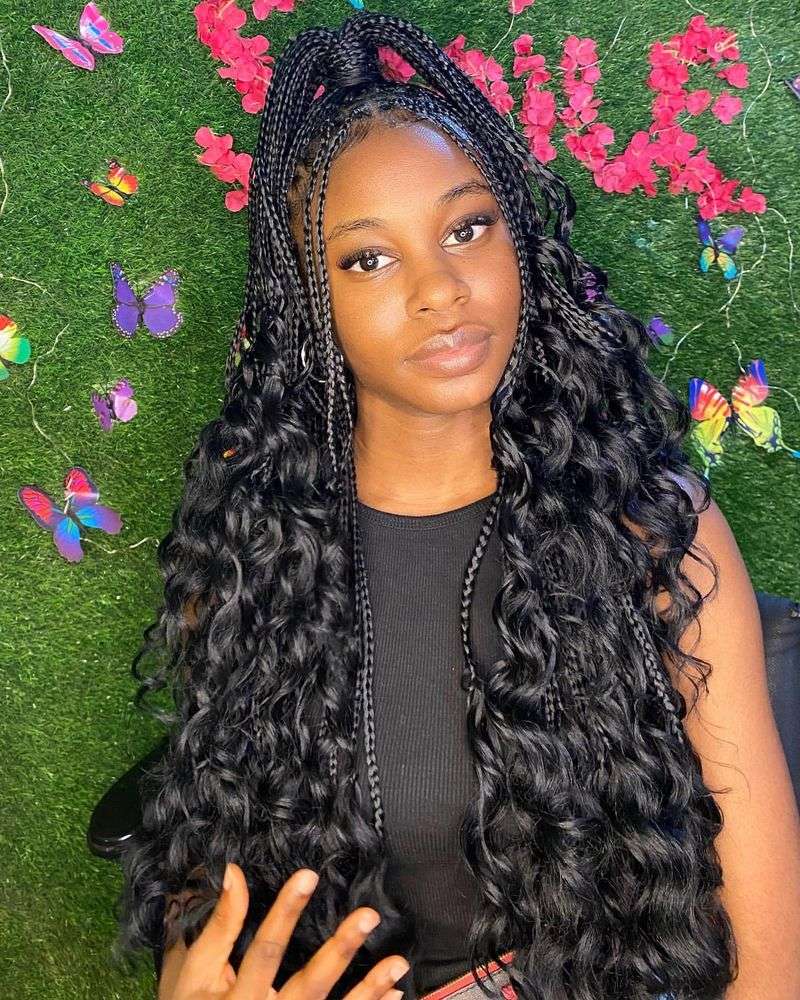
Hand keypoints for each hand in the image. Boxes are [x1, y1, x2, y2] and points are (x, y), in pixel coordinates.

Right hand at [158, 863, 410, 999]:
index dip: (286, 912)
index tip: (308, 876)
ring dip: (369, 990)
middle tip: (368, 916)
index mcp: (235, 997)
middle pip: (309, 985)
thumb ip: (218, 926)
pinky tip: (398, 994)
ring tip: (399, 962)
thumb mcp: (194, 971)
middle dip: (340, 951)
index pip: (266, 950)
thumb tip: (232, 870)